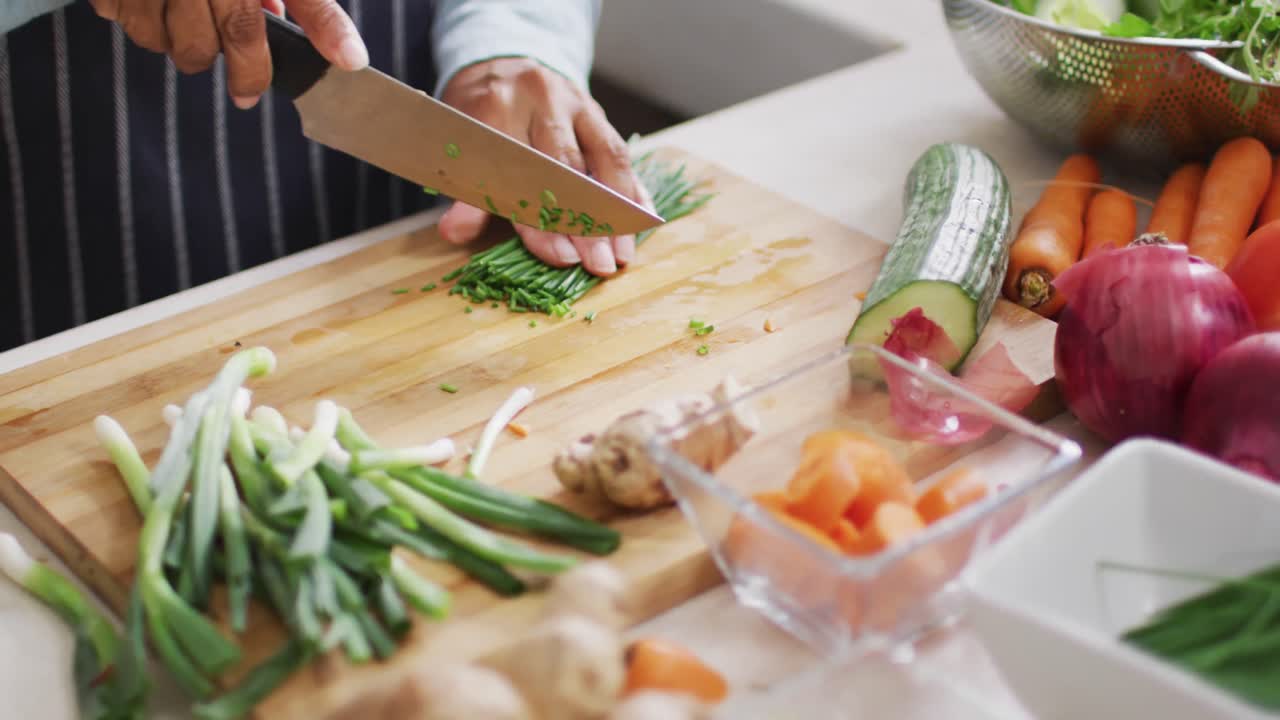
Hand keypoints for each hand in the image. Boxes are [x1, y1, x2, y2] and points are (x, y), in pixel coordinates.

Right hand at [88, 0, 367, 108]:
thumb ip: (314, 10)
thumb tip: (349, 58)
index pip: (244, 31)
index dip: (251, 72)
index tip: (247, 96)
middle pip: (198, 47)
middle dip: (209, 56)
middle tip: (214, 42)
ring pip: (154, 38)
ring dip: (170, 38)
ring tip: (183, 10)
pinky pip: (115, 14)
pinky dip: (133, 14)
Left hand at [437, 57, 653, 276]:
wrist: (499, 65)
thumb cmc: (478, 119)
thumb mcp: (460, 150)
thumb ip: (463, 195)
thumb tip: (454, 233)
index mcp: (497, 108)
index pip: (523, 176)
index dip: (543, 221)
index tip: (562, 257)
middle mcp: (540, 100)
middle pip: (569, 169)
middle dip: (586, 222)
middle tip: (600, 264)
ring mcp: (574, 102)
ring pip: (605, 157)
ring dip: (617, 210)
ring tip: (623, 252)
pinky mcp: (596, 109)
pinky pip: (619, 151)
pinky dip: (632, 188)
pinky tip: (641, 220)